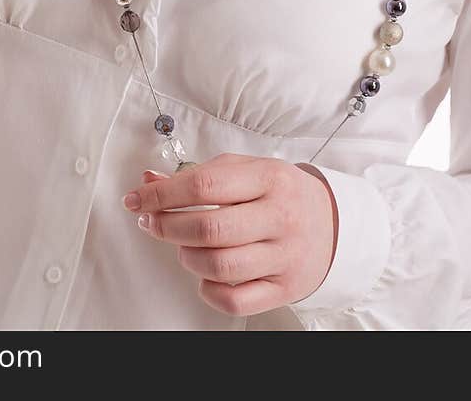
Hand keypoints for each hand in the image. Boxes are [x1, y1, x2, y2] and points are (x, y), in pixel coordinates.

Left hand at [122, 152, 337, 316]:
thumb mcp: (246, 170)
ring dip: (187, 256)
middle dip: (167, 226)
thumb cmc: (281, 193)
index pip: (204, 185)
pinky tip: (206, 273)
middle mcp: (279, 217)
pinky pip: (236, 300)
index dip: (162, 194)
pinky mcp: (284, 289)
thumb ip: (199, 174)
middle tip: (152, 222)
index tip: (137, 199)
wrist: (333, 223)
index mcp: (268, 178)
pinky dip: (209, 289)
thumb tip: (149, 181)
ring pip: (219, 266)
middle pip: (209, 228)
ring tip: (183, 245)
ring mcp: (283, 256)